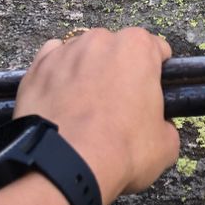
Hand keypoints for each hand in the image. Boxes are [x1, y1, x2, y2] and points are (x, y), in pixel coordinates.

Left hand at [14, 27, 179, 204]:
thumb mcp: (165, 145)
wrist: (65, 165)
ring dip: (87, 74)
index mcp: (137, 47)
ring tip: (84, 111)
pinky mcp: (38, 67)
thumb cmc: (121, 150)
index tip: (151, 95)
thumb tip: (159, 126)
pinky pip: (52, 63)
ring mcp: (66, 50)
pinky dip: (57, 78)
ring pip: (83, 56)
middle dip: (119, 72)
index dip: (156, 73)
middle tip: (118, 109)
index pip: (156, 49)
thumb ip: (166, 124)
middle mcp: (100, 39)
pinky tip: (60, 104)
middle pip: (116, 50)